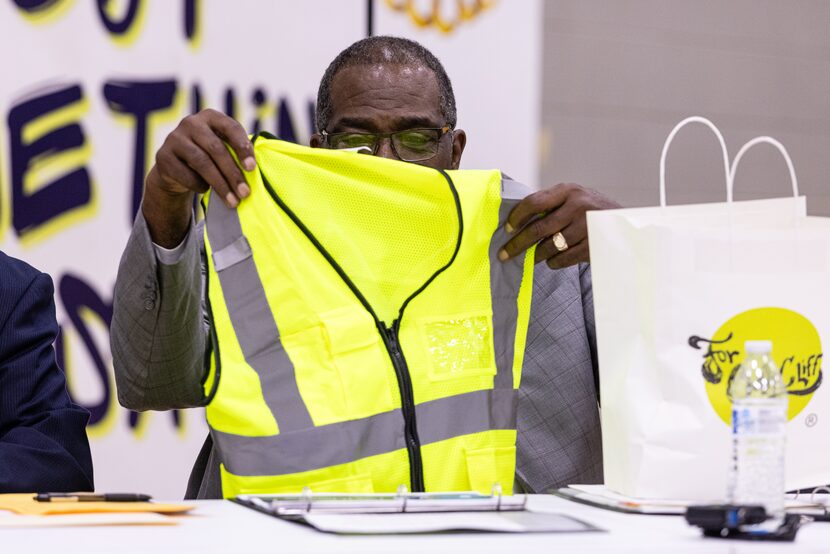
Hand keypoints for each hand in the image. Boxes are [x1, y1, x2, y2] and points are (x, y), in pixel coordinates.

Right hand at [142, 109, 255, 247]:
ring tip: (233, 201)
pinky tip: (205, 191)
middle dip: (233, 173)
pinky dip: (199, 185)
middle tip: (245, 193)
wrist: (174, 168)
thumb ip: (235, 152)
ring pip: (202, 163)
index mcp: (210, 116)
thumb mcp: (221, 148)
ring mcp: (174, 138)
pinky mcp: (163, 156)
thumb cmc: (208, 156)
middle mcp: (191, 123)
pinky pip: (185, 174)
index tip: (252, 168)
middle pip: (216, 149)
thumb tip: (253, 170)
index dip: (243, 147)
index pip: (231, 127)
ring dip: (220, 185)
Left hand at [497, 183, 619, 268]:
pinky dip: (553, 262)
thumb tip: (517, 220)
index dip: (517, 217)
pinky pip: (562, 259)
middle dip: (517, 244)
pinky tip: (552, 260)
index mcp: (568, 190)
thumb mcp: (574, 197)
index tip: (508, 229)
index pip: (534, 202)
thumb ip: (551, 203)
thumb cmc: (591, 210)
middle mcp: (577, 206)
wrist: (626, 223)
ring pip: (549, 247)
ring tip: (534, 257)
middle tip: (504, 254)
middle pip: (538, 229)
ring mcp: (586, 226)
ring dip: (537, 255)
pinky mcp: (592, 245)